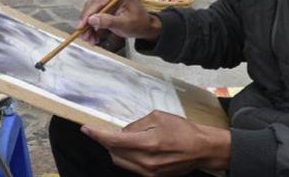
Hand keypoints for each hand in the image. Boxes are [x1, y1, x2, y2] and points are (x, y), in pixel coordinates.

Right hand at [78, 0, 161, 44]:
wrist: (145, 27)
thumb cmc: (138, 24)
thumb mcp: (124, 24)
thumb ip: (108, 21)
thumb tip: (92, 19)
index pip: (98, 2)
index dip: (88, 15)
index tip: (81, 26)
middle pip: (92, 7)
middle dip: (86, 23)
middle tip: (84, 37)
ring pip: (91, 12)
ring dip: (88, 27)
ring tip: (90, 40)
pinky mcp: (106, 6)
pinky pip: (94, 15)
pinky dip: (92, 27)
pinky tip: (93, 37)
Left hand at [82, 111, 230, 176]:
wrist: (202, 149)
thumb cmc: (183, 130)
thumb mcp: (158, 117)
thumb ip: (136, 125)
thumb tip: (122, 132)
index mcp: (147, 143)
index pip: (113, 140)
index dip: (96, 134)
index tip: (86, 128)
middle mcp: (145, 161)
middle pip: (113, 153)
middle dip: (107, 141)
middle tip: (108, 131)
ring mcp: (148, 172)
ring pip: (120, 161)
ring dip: (117, 150)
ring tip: (127, 139)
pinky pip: (131, 167)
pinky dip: (128, 157)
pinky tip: (136, 148)